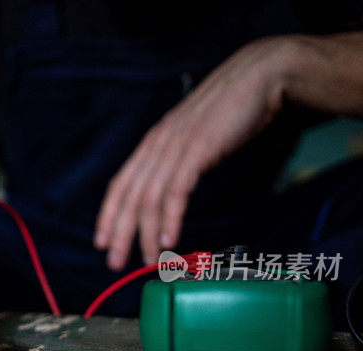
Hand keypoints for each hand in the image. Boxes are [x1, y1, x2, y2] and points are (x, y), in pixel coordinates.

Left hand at [94, 37, 295, 269]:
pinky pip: (178, 189)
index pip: (120, 184)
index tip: (102, 241)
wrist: (259, 76)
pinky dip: (171, 217)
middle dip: (120, 232)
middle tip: (115, 262)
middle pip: (130, 196)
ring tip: (148, 259)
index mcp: (153, 143)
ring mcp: (176, 146)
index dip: (109, 214)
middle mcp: (158, 145)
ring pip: (150, 197)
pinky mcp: (199, 148)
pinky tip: (169, 239)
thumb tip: (171, 191)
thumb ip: (179, 161)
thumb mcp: (195, 139)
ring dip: (147, 233)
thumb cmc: (230, 111)